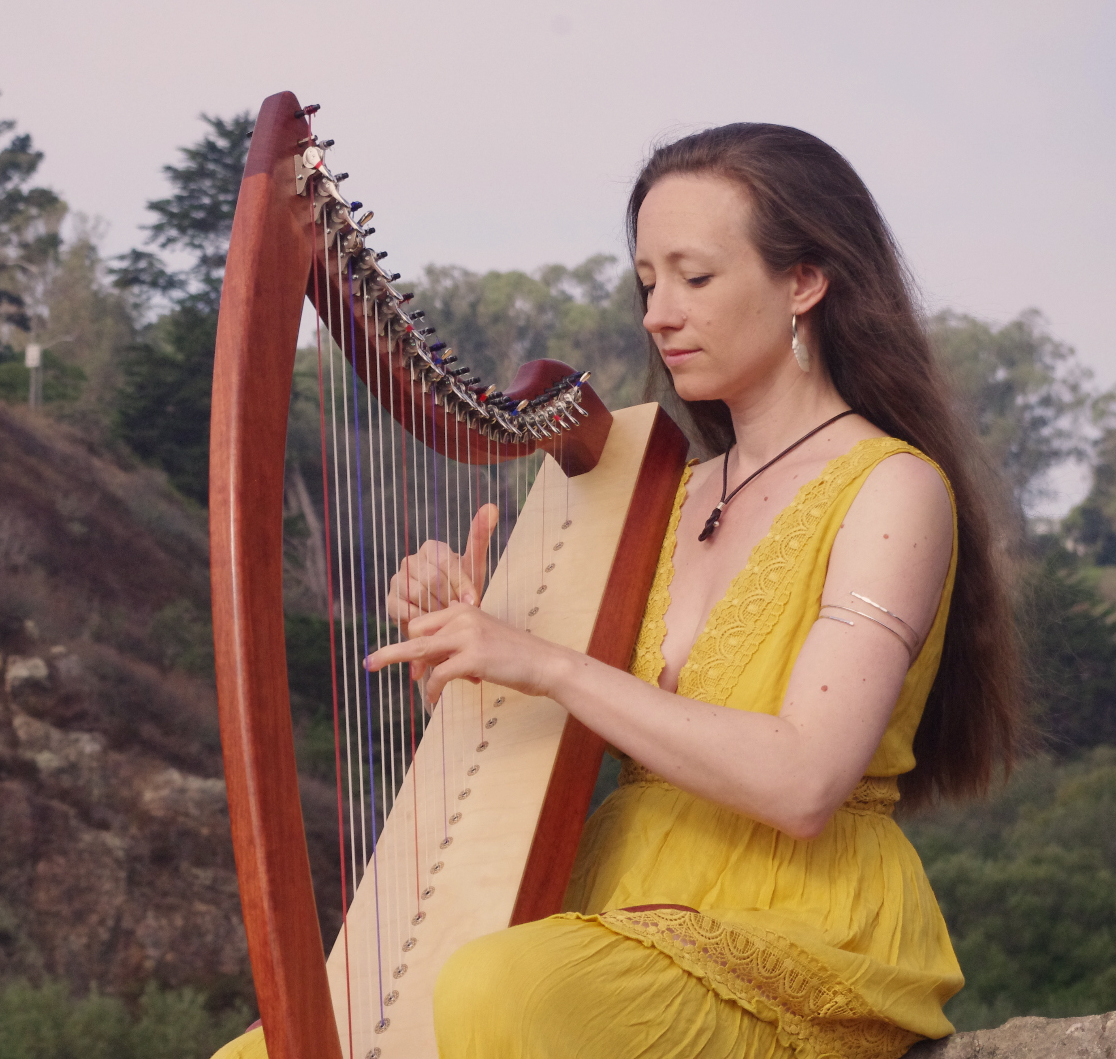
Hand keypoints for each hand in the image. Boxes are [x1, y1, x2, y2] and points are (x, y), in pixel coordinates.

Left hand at [364, 602, 570, 705]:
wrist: (545, 664)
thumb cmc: (516, 657)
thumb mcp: (484, 642)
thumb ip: (458, 646)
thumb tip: (431, 665)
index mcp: (464, 610)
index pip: (425, 623)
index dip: (413, 644)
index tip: (413, 666)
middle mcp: (463, 617)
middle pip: (416, 632)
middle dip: (400, 653)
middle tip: (388, 669)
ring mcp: (468, 636)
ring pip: (419, 649)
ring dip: (393, 658)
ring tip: (371, 666)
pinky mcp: (474, 658)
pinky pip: (440, 674)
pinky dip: (432, 689)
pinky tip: (434, 699)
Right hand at [386, 504, 498, 633]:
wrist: (447, 619)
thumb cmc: (462, 590)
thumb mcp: (474, 565)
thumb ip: (480, 536)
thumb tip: (492, 506)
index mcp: (431, 548)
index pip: (446, 562)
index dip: (461, 584)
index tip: (474, 600)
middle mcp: (411, 560)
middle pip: (432, 579)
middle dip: (450, 599)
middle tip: (460, 611)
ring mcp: (398, 580)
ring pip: (418, 594)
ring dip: (437, 610)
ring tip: (448, 617)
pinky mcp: (390, 601)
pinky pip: (405, 610)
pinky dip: (423, 619)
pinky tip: (433, 623)